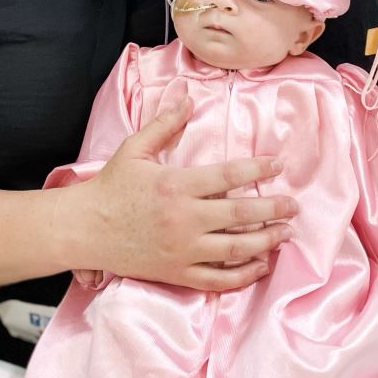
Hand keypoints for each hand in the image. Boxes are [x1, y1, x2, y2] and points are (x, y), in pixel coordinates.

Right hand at [80, 96, 296, 291]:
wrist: (84, 229)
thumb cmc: (110, 187)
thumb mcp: (134, 149)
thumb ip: (164, 124)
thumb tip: (187, 98)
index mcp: (176, 185)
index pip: (228, 176)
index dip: (257, 168)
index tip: (277, 165)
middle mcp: (184, 219)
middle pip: (241, 215)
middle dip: (273, 209)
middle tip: (293, 205)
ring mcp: (182, 250)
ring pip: (236, 249)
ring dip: (267, 241)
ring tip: (285, 233)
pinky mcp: (177, 273)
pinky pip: (218, 279)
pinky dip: (244, 275)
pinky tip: (261, 265)